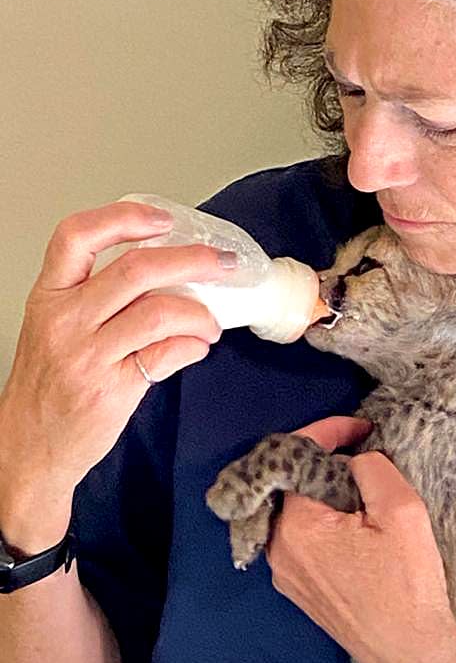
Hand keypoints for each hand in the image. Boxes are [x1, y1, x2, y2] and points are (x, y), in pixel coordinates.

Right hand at [0, 200, 226, 537]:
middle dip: (191, 259)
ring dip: (201, 313)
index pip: (77, 235)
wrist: (28, 444)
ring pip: (160, 311)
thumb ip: (95, 296)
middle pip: (136, 268)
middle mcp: (65, 319)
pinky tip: (199, 346)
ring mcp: (87, 355)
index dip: (124, 217)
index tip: (163, 218)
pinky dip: (194, 346)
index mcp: (49, 295)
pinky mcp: (112, 388)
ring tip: (212, 322)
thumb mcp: (53, 325)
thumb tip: (167, 272)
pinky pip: (168, 354)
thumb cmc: (47, 383)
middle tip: (220, 262)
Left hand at [266, 415, 455, 662]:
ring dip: (326, 492)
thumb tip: (354, 460)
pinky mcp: (299, 590)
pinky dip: (324, 519)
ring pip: (297, 511)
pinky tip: (356, 523)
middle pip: (293, 484)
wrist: (414, 655)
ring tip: (364, 488)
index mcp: (295, 526)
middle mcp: (277, 549)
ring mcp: (284, 573)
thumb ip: (372, 468)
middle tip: (364, 454)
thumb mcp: (402, 511)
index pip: (296, 457)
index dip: (328, 431)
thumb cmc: (408, 585)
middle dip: (326, 462)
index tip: (362, 427)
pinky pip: (302, 538)